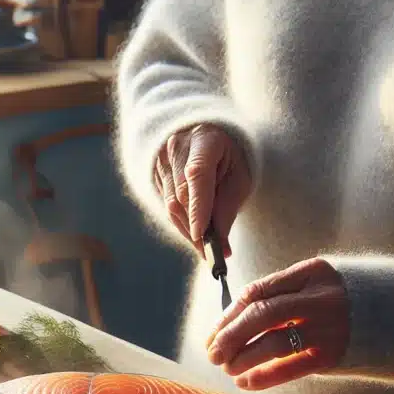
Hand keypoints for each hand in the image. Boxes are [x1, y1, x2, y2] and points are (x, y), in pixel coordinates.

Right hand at [152, 124, 251, 257]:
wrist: (209, 140)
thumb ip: (227, 209)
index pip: (197, 175)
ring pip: (171, 205)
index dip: (198, 207)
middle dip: (196, 228)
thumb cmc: (229, 159)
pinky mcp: (154, 173)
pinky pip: (166, 205)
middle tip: (213, 254)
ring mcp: (161, 159)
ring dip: (188, 230)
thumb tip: (219, 246)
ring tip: (207, 248)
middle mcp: (177, 146)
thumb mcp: (239, 179)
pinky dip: (181, 222)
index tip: (202, 235)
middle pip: (182, 195)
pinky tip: (195, 230)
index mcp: (205, 139)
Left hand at [204, 258, 349, 389]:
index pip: (257, 291)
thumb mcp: (315, 285)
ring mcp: (327, 327)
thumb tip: (232, 321)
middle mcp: (319, 297)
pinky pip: (289, 368)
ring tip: (226, 367)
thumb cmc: (343, 302)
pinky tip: (245, 381)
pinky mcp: (332, 354)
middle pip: (261, 314)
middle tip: (212, 353)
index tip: (214, 331)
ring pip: (272, 343)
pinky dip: (262, 376)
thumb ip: (282, 295)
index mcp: (310, 272)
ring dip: (242, 357)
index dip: (229, 314)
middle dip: (229, 335)